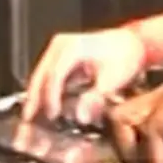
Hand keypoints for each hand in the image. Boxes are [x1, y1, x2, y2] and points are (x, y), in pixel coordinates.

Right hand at [19, 27, 148, 125]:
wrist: (133, 43)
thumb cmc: (125, 55)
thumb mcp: (112, 79)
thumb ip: (95, 98)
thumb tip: (81, 115)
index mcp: (71, 48)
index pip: (54, 75)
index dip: (50, 97)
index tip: (52, 115)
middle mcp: (62, 45)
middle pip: (41, 74)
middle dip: (34, 98)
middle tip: (28, 119)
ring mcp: (60, 49)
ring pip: (41, 74)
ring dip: (37, 95)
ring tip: (32, 116)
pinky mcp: (62, 55)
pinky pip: (48, 74)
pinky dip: (45, 90)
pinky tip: (44, 105)